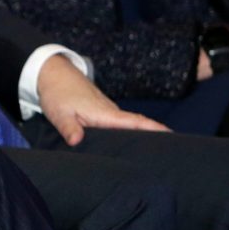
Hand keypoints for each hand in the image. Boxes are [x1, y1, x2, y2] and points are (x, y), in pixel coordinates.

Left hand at [36, 57, 166, 146]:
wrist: (53, 74)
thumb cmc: (57, 94)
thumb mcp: (59, 114)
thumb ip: (69, 128)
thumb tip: (77, 142)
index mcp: (105, 114)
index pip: (135, 122)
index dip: (154, 129)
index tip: (173, 135)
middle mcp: (111, 112)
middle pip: (138, 125)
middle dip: (156, 136)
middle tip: (174, 153)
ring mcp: (107, 111)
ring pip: (129, 125)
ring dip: (144, 135)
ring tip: (158, 154)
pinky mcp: (102, 112)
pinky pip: (120, 124)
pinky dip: (130, 132)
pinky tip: (132, 144)